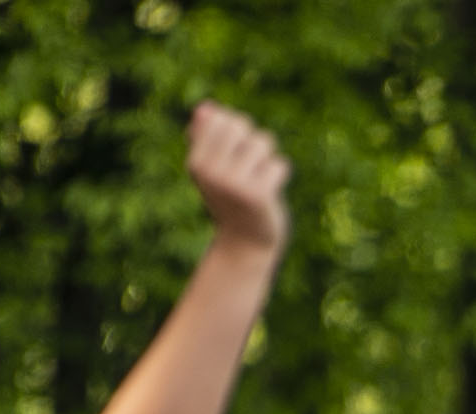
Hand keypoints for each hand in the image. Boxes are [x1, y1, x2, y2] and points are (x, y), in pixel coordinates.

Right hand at [187, 100, 290, 252]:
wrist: (245, 242)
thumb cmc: (230, 198)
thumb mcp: (213, 167)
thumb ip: (207, 136)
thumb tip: (205, 109)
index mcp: (195, 162)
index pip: (220, 118)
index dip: (234, 132)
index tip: (232, 157)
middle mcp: (210, 172)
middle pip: (241, 125)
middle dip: (252, 141)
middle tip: (248, 168)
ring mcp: (233, 184)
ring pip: (263, 142)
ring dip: (267, 160)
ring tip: (257, 181)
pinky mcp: (258, 195)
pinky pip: (279, 165)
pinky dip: (279, 176)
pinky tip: (268, 195)